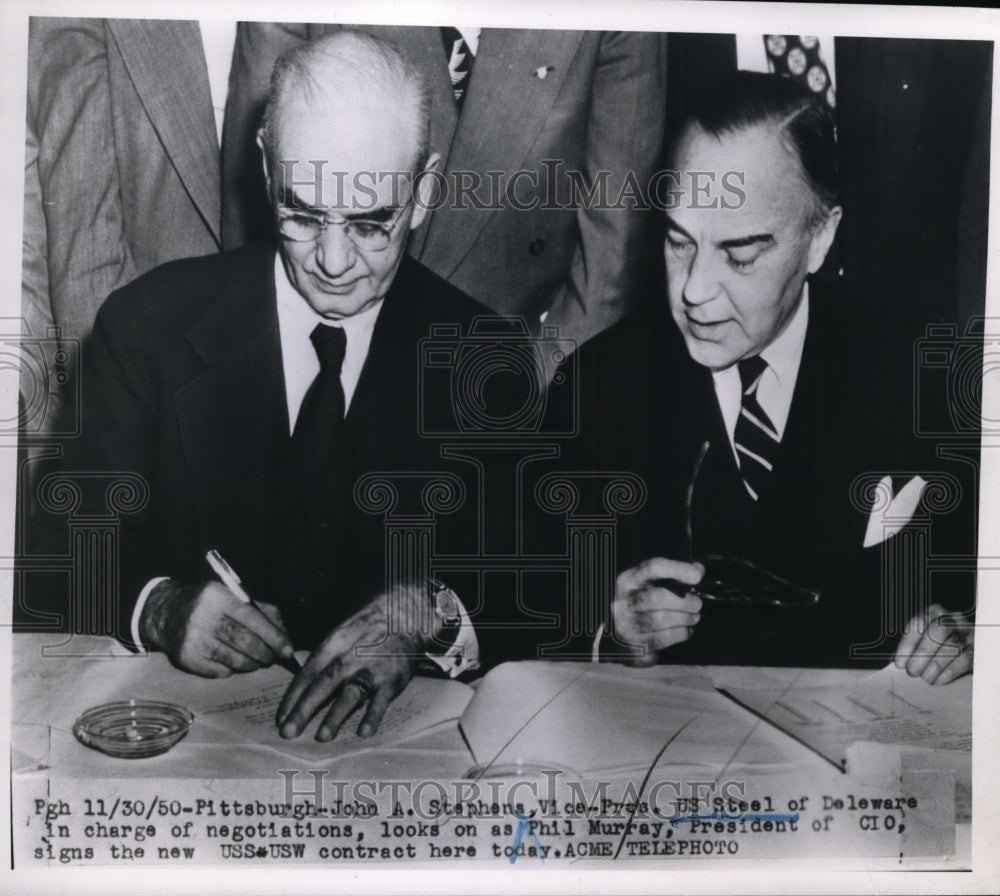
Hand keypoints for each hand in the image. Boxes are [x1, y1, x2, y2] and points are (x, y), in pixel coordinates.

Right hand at [140, 580, 294, 676]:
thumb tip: (285, 637)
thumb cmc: (208, 603)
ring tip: (257, 660)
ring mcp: (193, 640)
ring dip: (253, 664)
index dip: (274, 637)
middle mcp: (203, 618)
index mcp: (218, 597)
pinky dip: (233, 669)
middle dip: (266, 654)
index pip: (252, 619)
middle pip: (245, 643)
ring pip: (236, 661)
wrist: (164, 612)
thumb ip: (262, 611)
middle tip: (274, 657)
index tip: (289, 650)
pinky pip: (221, 672)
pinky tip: (233, 661)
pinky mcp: (187, 659)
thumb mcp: (232, 596)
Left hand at [276, 585, 436, 741]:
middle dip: (304, 709)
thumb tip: (300, 680)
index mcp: (333, 644)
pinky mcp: (392, 678)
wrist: (406, 613)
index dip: (292, 697)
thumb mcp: (341, 631)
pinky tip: (363, 732)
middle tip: (288, 732)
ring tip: (322, 737)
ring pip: (350, 694)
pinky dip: (373, 716)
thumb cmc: (368, 625)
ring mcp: (372, 669)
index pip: (307, 673)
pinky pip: (381, 700)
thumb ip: (323, 656)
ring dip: (335, 716)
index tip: (280, 719)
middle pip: (323, 685)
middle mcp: (349, 657)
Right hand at [611, 557, 704, 665]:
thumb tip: (698, 570)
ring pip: (660, 620)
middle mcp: (622, 601)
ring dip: (685, 618)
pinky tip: (686, 630)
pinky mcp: (634, 645)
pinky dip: (681, 633)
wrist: (620, 633)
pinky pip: (664, 638)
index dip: (677, 570)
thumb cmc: (641, 604)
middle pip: (656, 597)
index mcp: (628, 580)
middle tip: (697, 604)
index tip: (697, 576)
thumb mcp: (650, 584)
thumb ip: (673, 574)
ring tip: (694, 617)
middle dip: (683, 601)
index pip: (653, 568)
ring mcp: (625, 625)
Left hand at [894, 604, 972, 684]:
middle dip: (921, 654)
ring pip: (951, 647)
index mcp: (934, 612)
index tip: (899, 663)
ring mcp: (968, 633)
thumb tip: (899, 662)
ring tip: (925, 677)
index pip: (918, 623)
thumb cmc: (939, 643)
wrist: (970, 645)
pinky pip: (963, 660)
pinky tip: (938, 680)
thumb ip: (913, 644)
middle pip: (936, 633)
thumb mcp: (925, 636)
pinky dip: (948, 672)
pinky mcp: (978, 650)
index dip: (907, 644)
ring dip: (934, 666)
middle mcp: (952, 619)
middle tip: (912, 671)